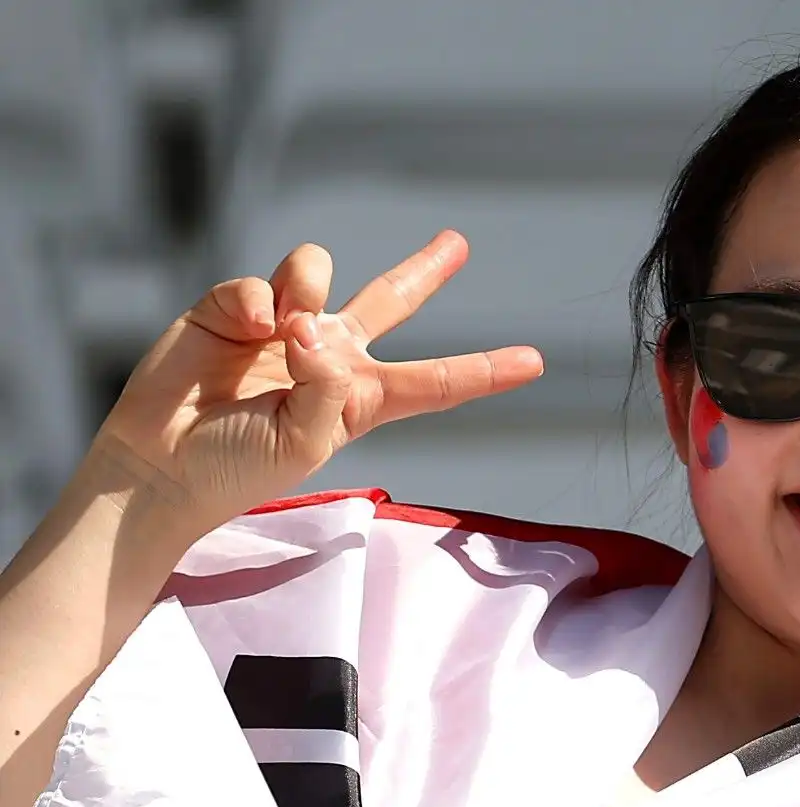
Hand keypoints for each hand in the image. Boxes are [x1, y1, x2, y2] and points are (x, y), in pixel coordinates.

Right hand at [88, 230, 541, 540]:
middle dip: (425, 269)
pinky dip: (256, 304)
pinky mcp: (234, 308)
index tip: (537, 361)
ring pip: (320, 271)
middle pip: (392, 301)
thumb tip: (314, 327)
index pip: (437, 381)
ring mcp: (284, 327)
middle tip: (458, 244)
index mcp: (362, 397)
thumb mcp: (304, 442)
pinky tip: (245, 330)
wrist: (161, 466)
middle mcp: (331, 355)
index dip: (485, 370)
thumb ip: (326, 385)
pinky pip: (263, 283)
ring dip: (307, 291)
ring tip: (281, 334)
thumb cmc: (239, 467)